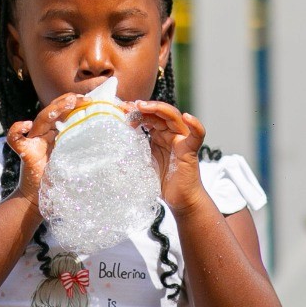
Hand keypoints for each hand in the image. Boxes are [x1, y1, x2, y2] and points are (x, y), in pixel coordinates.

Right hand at [5, 93, 83, 206]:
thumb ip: (84, 146)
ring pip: (40, 120)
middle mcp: (43, 134)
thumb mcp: (76, 158)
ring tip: (69, 102)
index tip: (91, 100)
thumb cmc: (59, 179)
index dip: (75, 103)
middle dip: (68, 102)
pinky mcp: (25, 153)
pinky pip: (15, 138)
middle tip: (83, 98)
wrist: (39, 197)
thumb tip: (108, 134)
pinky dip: (17, 129)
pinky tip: (26, 125)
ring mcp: (33, 142)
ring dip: (54, 109)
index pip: (63, 112)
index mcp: (55, 133)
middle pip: (53, 111)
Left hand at [128, 100, 211, 217]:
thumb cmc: (162, 183)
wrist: (180, 200)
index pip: (148, 117)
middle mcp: (171, 135)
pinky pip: (197, 135)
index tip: (121, 110)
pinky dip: (195, 125)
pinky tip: (187, 117)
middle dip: (144, 107)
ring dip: (159, 109)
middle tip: (128, 106)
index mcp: (159, 137)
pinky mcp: (190, 150)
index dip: (135, 113)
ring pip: (174, 118)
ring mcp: (181, 141)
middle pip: (159, 113)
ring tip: (143, 106)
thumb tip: (109, 156)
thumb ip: (130, 157)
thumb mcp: (141, 166)